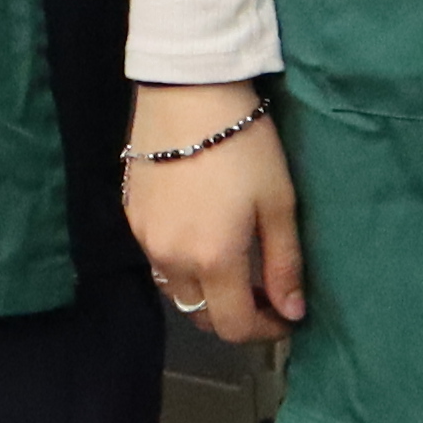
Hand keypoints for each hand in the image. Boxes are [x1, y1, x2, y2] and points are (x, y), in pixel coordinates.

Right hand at [124, 86, 308, 344]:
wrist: (188, 91)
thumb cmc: (244, 145)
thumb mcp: (278, 203)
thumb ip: (284, 265)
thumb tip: (292, 313)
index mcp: (212, 260)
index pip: (233, 326)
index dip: (264, 331)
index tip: (286, 316)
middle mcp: (171, 260)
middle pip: (200, 315)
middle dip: (233, 313)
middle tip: (260, 289)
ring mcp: (144, 238)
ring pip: (175, 289)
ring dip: (203, 290)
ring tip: (229, 261)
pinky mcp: (129, 215)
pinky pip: (157, 258)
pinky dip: (180, 262)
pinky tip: (199, 231)